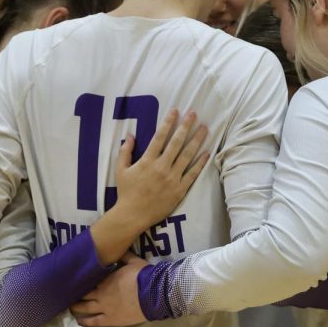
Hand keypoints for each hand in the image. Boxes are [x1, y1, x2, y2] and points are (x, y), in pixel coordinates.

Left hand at [71, 253, 148, 326]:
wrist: (152, 294)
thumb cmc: (144, 277)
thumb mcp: (134, 262)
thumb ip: (125, 256)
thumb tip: (119, 249)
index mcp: (106, 279)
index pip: (89, 280)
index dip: (83, 280)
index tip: (76, 280)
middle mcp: (101, 293)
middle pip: (84, 294)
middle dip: (76, 294)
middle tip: (70, 294)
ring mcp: (104, 307)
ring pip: (85, 308)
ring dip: (76, 307)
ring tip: (70, 307)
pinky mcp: (110, 319)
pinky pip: (94, 321)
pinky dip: (85, 321)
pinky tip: (79, 321)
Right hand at [114, 109, 209, 225]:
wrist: (133, 215)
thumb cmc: (126, 192)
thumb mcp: (121, 170)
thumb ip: (125, 151)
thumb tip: (130, 135)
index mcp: (147, 160)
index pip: (160, 136)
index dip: (168, 122)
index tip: (176, 111)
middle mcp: (161, 167)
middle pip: (176, 142)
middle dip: (186, 126)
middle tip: (194, 114)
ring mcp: (172, 178)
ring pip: (187, 155)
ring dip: (197, 140)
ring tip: (205, 128)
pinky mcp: (179, 190)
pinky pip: (192, 174)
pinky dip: (200, 163)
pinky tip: (207, 152)